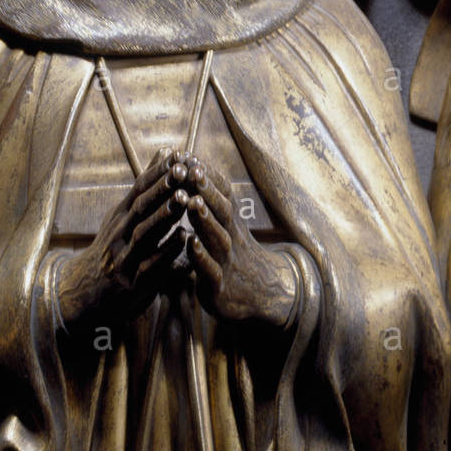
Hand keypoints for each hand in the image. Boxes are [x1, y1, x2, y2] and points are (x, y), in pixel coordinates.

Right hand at [55, 146, 186, 329]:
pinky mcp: (131, 282)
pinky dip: (166, 251)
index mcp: (120, 215)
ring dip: (164, 217)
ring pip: (144, 234)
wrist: (85, 290)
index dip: (158, 172)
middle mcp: (119, 232)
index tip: (178, 155)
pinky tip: (184, 238)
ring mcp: (123, 257)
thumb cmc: (114, 245)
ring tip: (184, 200)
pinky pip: (150, 265)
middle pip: (141, 207)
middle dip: (162, 188)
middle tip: (183, 171)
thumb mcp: (124, 214)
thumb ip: (147, 186)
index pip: (139, 189)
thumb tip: (165, 151)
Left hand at [176, 156, 298, 328]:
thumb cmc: (234, 255)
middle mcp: (231, 237)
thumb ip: (212, 201)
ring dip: (205, 219)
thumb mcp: (227, 226)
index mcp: (230, 222)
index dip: (206, 175)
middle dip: (207, 189)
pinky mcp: (220, 286)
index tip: (188, 155)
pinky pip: (211, 271)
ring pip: (218, 237)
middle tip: (192, 169)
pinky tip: (191, 244)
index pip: (221, 194)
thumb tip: (195, 168)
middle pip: (222, 209)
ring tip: (192, 202)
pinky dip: (202, 257)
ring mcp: (227, 261)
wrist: (261, 294)